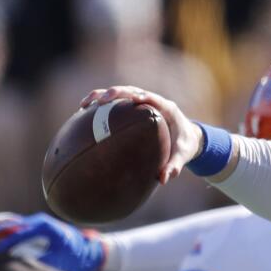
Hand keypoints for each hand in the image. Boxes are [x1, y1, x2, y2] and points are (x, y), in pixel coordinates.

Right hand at [0, 212, 106, 270]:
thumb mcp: (58, 264)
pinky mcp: (34, 228)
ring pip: (8, 227)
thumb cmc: (78, 260)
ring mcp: (36, 223)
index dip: (0, 244)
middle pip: (8, 226)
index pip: (16, 234)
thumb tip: (18, 269)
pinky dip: (0, 236)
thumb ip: (39, 264)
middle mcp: (38, 220)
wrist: (93, 252)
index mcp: (44, 226)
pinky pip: (13, 231)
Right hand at [81, 86, 202, 181]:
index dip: (143, 97)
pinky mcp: (133, 107)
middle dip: (116, 93)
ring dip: (102, 95)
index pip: (153, 99)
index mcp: (167, 109)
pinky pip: (116, 103)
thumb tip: (163, 179)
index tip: (133, 99)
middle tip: (101, 100)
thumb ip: (174, 166)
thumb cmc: (185, 146)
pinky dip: (101, 105)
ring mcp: (141, 103)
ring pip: (120, 94)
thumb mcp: (183, 156)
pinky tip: (83, 113)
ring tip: (84, 104)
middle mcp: (153, 101)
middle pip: (132, 91)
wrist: (187, 137)